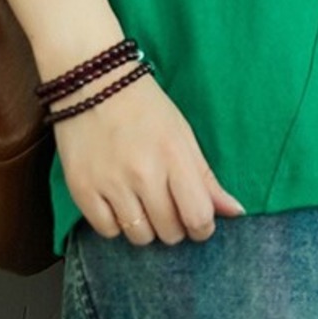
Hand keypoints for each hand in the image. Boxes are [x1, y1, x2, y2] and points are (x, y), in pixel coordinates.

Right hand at [51, 70, 245, 245]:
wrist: (92, 82)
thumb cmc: (143, 106)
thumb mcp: (182, 134)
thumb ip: (206, 178)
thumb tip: (235, 212)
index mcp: (174, 155)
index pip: (198, 216)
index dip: (202, 227)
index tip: (197, 220)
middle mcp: (143, 173)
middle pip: (169, 231)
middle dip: (174, 225)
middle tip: (167, 204)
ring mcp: (111, 183)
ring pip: (139, 236)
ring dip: (145, 226)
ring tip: (141, 201)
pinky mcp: (82, 189)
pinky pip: (107, 231)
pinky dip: (115, 222)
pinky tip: (117, 200)